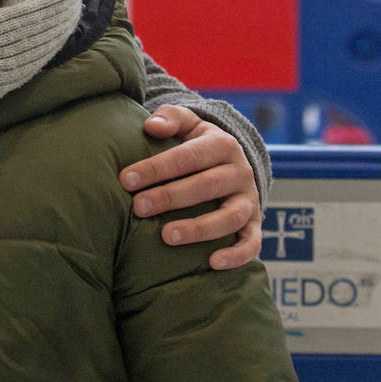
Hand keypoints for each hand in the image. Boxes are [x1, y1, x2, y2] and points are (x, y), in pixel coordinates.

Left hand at [120, 105, 261, 270]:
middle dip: (170, 197)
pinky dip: (237, 255)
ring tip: (166, 236)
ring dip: (199, 229)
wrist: (232, 161)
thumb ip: (170, 118)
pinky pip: (252, 242)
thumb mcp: (187, 123)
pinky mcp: (255, 223)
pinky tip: (212, 263)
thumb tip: (151, 126)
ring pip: (229, 217)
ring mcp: (249, 200)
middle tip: (138, 208)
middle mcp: (239, 172)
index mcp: (221, 145)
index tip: (126, 180)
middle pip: (206, 186)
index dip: (156, 168)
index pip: (187, 156)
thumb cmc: (196, 143)